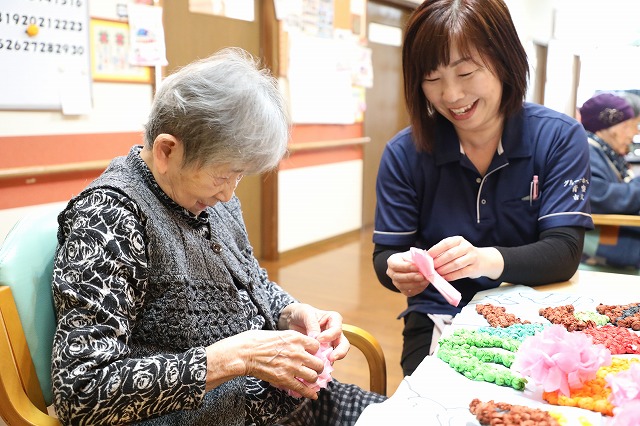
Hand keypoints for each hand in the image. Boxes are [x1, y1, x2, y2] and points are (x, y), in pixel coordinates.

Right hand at [205, 329, 324, 398]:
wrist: (245, 353)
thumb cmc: (257, 341)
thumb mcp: (279, 333)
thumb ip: (292, 340)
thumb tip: (299, 346)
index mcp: (296, 338)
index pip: (316, 346)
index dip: (315, 351)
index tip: (312, 354)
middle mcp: (297, 352)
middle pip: (318, 363)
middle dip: (318, 367)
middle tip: (314, 369)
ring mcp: (292, 366)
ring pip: (313, 376)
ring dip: (312, 379)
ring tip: (309, 379)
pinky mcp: (285, 379)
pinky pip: (302, 388)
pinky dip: (309, 393)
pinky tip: (313, 395)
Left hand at [279, 303, 349, 361]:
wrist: (292, 320)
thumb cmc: (301, 313)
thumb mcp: (306, 314)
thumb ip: (312, 324)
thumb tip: (316, 338)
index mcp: (334, 319)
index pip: (337, 329)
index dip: (330, 335)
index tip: (319, 339)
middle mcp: (335, 332)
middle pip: (344, 344)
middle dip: (339, 352)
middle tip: (331, 358)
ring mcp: (330, 343)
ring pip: (337, 354)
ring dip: (331, 360)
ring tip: (322, 366)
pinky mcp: (324, 352)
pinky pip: (327, 360)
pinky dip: (323, 365)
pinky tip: (316, 368)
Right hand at [386, 251, 429, 296]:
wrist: (411, 266)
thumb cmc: (412, 258)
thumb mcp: (413, 254)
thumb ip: (417, 257)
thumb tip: (425, 260)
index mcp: (392, 261)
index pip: (395, 265)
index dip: (406, 267)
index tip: (417, 267)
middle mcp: (391, 273)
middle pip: (398, 277)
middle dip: (411, 277)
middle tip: (421, 276)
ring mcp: (396, 283)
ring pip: (402, 286)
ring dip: (415, 284)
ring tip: (425, 280)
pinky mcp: (403, 290)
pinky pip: (408, 292)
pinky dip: (417, 289)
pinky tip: (424, 284)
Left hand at [427, 236, 503, 280]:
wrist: (484, 260)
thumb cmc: (464, 254)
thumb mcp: (455, 248)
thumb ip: (444, 252)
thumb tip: (428, 258)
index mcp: (459, 240)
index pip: (445, 243)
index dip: (435, 250)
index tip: (427, 256)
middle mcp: (466, 247)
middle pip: (450, 254)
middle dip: (439, 262)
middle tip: (430, 268)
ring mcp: (472, 257)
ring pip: (455, 264)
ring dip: (444, 270)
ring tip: (436, 273)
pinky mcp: (475, 268)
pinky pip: (461, 273)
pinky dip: (451, 276)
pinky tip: (445, 278)